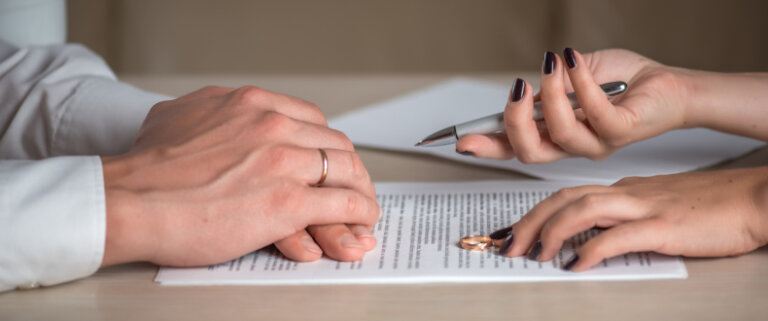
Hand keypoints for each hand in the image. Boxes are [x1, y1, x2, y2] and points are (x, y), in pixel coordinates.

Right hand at [101, 86, 379, 266]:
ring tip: (364, 208)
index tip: (328, 161)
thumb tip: (216, 120)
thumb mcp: (179, 117)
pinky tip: (361, 221)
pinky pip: (342, 203)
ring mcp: (283, 162)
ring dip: (361, 191)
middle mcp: (273, 125)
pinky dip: (360, 212)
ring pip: (346, 171)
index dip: (325, 145)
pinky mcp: (287, 202)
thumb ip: (209, 114)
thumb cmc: (147, 169)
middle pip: (335, 143)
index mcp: (252, 104)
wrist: (128, 200)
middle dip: (349, 169)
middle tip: (353, 188)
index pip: (312, 119)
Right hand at [456, 48, 691, 161]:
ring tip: (553, 63)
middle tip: (517, 90)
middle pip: (529, 152)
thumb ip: (548, 87)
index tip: (463, 142)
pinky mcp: (621, 132)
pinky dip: (580, 83)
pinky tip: (574, 61)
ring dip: (551, 93)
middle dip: (513, 122)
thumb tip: (525, 89)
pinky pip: (594, 112)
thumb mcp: (572, 78)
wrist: (666, 84)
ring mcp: (596, 143)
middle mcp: (572, 146)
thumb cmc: (621, 81)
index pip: (514, 147)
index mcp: (555, 135)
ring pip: (559, 133)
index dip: (487, 147)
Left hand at [493, 167, 767, 270]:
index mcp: (624, 190)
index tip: (512, 232)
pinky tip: (577, 265)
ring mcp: (646, 207)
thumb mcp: (658, 208)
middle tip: (507, 245)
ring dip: (552, 231)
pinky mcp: (666, 226)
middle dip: (529, 221)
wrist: (755, 198)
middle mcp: (628, 193)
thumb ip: (625, 219)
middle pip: (564, 199)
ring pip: (584, 209)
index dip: (533, 213)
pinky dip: (593, 250)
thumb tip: (593, 239)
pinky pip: (620, 236)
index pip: (566, 195)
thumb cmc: (712, 206)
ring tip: (534, 253)